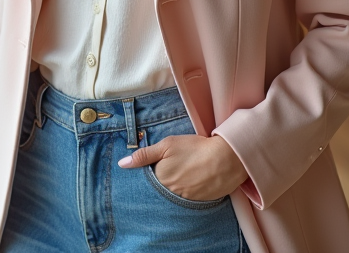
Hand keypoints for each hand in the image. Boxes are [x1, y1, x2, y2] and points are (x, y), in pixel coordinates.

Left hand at [118, 133, 246, 201]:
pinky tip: (196, 181)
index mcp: (160, 178)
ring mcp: (186, 200)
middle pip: (162, 189)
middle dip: (166, 181)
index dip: (155, 171)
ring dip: (178, 187)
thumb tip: (122, 164)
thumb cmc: (195, 148)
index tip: (163, 165)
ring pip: (175, 195)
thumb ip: (143, 155)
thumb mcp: (167, 145)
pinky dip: (190, 191)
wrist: (226, 158)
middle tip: (178, 169)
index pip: (149, 180)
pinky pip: (189, 200)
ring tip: (188, 173)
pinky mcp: (200, 203)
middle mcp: (170, 193)